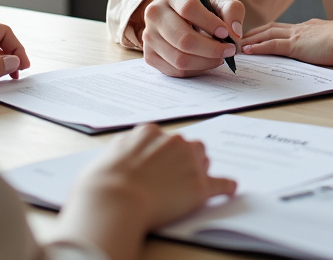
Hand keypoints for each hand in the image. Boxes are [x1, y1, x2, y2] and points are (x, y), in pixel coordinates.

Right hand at [56, 124, 235, 259]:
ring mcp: (188, 162)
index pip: (166, 139)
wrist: (113, 200)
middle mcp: (174, 141)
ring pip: (203, 162)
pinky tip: (229, 189)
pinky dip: (226, 186)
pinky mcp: (198, 186)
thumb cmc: (103, 182)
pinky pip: (220, 183)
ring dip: (200, 171)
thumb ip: (124, 147)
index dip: (166, 154)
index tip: (162, 165)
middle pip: (189, 147)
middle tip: (173, 179)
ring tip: (190, 186)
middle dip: (185, 160)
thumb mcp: (109, 153)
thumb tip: (125, 150)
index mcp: (151, 132)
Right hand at [139, 0, 244, 77]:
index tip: (225, 32)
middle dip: (212, 49)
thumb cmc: (200, 10)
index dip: (210, 23)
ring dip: (206, 62)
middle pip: (184, 38)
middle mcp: (155, 13)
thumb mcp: (217, 3)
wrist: (175, 17)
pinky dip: (195, 70)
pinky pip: (175, 71)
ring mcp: (149, 35)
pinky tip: (205, 62)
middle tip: (229, 50)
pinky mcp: (149, 55)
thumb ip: (232, 11)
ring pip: (180, 58)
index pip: (189, 8)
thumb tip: (234, 33)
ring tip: (219, 57)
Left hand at [241, 18, 332, 65]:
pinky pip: (271, 45)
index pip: (284, 28)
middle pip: (271, 28)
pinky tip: (247, 51)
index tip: (259, 34)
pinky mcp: (296, 45)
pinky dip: (257, 47)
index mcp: (310, 28)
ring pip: (267, 34)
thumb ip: (329, 44)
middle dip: (255, 32)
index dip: (269, 31)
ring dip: (251, 39)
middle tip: (240, 38)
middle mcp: (300, 28)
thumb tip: (330, 50)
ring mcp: (297, 35)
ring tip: (237, 44)